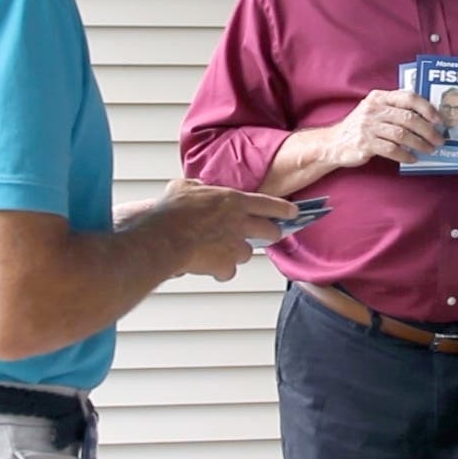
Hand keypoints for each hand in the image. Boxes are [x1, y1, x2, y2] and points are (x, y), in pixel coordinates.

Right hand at [144, 179, 298, 280]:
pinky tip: (207, 266)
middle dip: (270, 234)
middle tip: (266, 235)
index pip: (269, 204)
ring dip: (237, 253)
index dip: (283, 209)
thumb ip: (198, 187)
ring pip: (247, 253)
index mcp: (234, 201)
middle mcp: (240, 222)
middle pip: (269, 231)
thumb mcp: (185, 187)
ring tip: (219, 250)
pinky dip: (220, 271)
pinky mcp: (226, 265)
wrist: (164, 237)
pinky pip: (229, 271)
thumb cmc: (171, 211)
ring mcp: (235, 245)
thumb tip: (198, 187)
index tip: (293, 212)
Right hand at [327, 89, 442, 166]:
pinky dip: (405, 155)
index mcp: (379, 97)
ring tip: (429, 150)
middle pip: (408, 117)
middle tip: (439, 140)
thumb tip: (428, 117)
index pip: (408, 97)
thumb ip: (396, 109)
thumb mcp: (375, 110)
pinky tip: (412, 158)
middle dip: (428, 130)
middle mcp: (373, 109)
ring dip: (420, 144)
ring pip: (402, 134)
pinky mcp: (365, 144)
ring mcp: (368, 126)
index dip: (427, 108)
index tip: (439, 120)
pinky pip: (391, 150)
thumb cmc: (361, 127)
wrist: (333, 143)